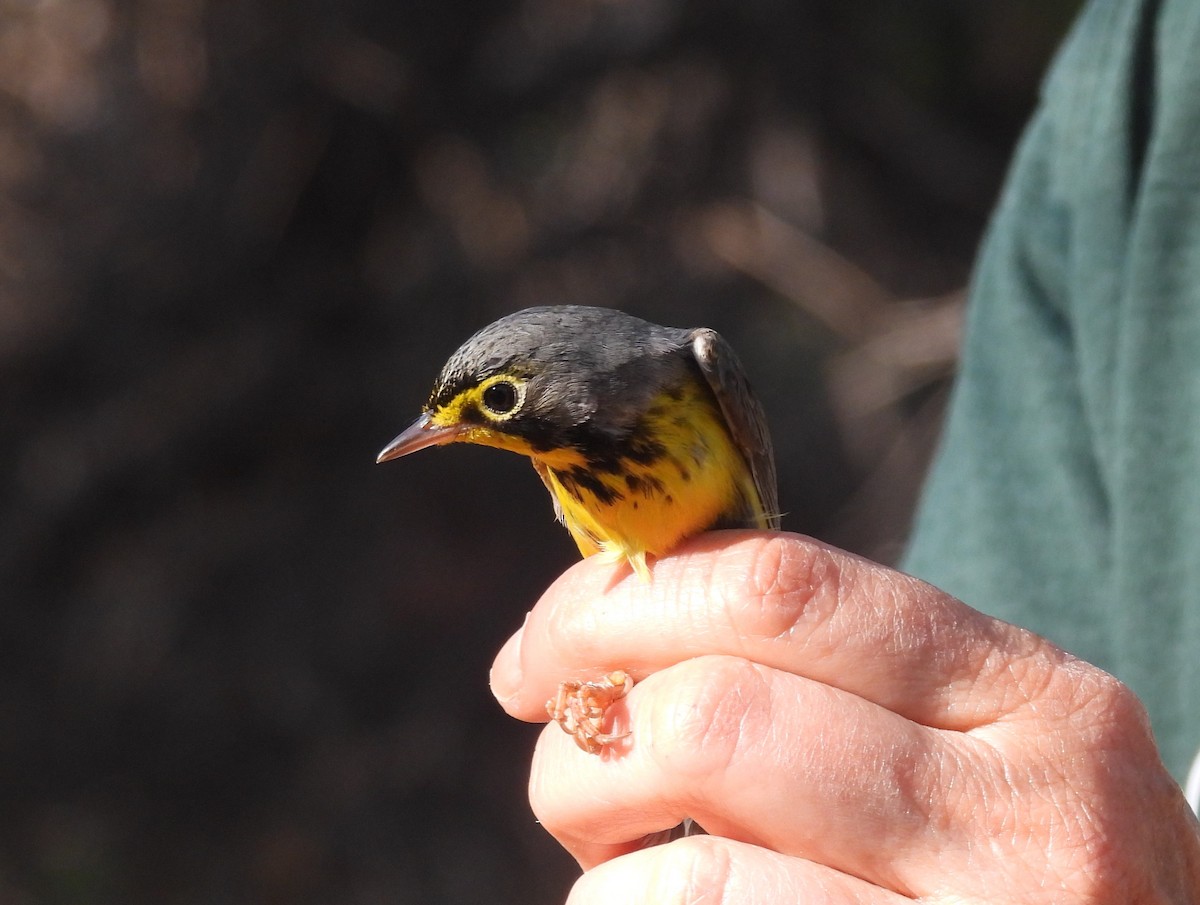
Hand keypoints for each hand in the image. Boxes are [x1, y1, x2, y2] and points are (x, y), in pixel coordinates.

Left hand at [490, 531, 1199, 902]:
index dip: (620, 603)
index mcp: (1032, 694)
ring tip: (609, 854)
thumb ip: (826, 672)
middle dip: (587, 724)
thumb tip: (606, 624)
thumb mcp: (962, 741)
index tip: (540, 647)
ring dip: (598, 844)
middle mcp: (1030, 815)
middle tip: (560, 749)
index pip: (781, 588)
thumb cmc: (996, 856)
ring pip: (691, 866)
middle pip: (717, 714)